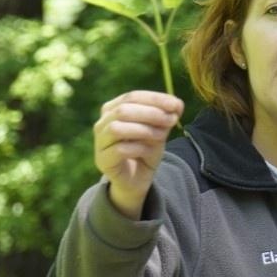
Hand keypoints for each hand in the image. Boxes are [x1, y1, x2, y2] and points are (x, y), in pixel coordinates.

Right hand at [93, 90, 183, 217]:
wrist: (137, 179)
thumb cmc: (146, 150)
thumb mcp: (159, 130)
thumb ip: (165, 117)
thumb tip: (177, 105)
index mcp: (113, 109)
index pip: (132, 96)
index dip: (155, 99)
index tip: (177, 105)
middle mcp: (102, 123)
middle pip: (123, 110)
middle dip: (151, 113)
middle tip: (172, 120)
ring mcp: (100, 142)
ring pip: (117, 128)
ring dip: (144, 130)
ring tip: (162, 136)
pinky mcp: (102, 160)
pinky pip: (119, 149)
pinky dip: (139, 148)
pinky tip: (150, 150)